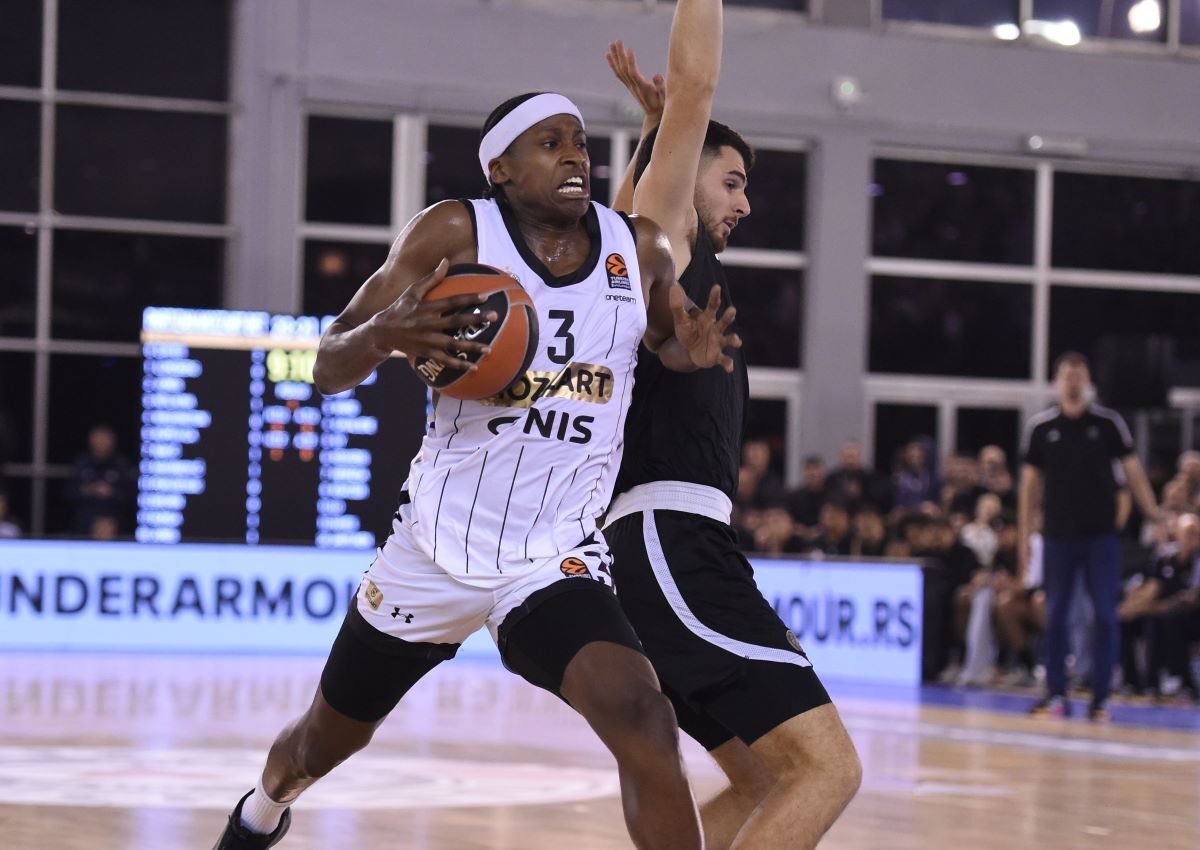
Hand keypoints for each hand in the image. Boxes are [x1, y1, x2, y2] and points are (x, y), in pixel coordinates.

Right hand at [369, 259, 498, 371]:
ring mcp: (428, 340)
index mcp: (428, 307)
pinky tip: (474, 367)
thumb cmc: (400, 308)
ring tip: (489, 349)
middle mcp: (429, 324)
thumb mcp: (412, 291)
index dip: (469, 298)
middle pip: (456, 322)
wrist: (381, 333)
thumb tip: (445, 261)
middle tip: (495, 317)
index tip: (486, 296)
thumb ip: (431, 278)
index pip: (452, 301)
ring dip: (471, 347)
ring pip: (453, 344)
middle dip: (476, 319)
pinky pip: (445, 360)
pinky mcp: (426, 353)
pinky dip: (459, 365)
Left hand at [606, 40, 665, 124]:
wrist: (654, 115)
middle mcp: (633, 86)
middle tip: (618, 41)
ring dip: (615, 57)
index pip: (633, 73)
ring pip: (619, 70)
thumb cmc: (662, 105)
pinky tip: (609, 55)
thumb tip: (657, 75)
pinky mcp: (629, 85)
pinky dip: (613, 64)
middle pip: (624, 69)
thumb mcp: (666, 98)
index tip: (630, 49)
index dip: (631, 62)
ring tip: (611, 44)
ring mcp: (630, 86)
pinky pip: (619, 74)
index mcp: (642, 87)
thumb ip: (662, 87)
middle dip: (620, 55)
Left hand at [670, 284, 740, 371]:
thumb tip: (672, 286)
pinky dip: (728, 363)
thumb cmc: (688, 331)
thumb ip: (677, 306)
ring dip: (734, 340)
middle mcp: (716, 328)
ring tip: (737, 341)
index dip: (715, 296)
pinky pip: (724, 359)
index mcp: (708, 318)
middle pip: (724, 321)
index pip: (713, 305)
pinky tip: (730, 368)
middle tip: (732, 310)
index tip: (716, 287)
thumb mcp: (680, 320)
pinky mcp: (717, 356)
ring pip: (728, 339)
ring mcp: (718, 342)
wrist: (689, 351)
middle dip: (729, 316)